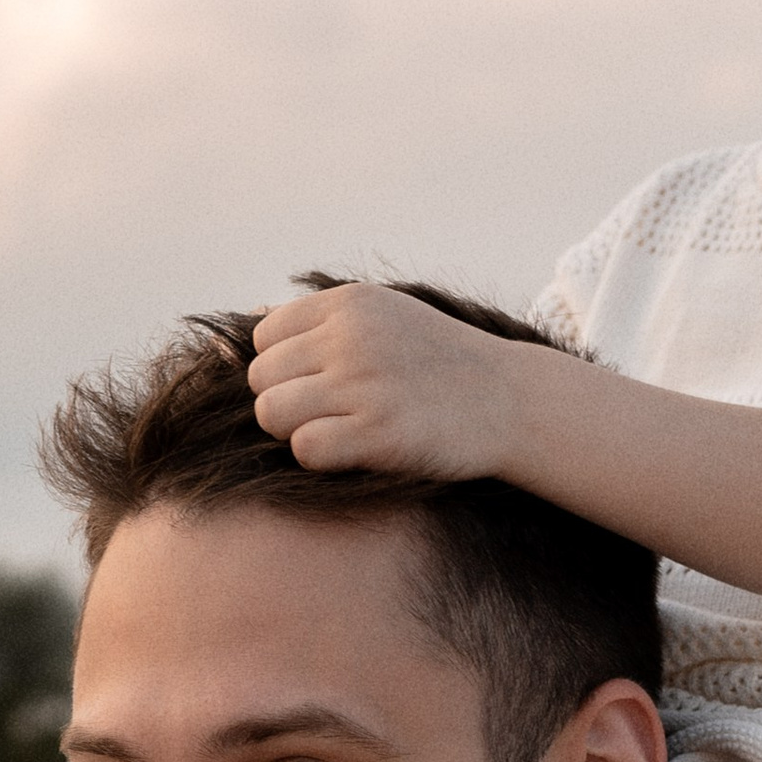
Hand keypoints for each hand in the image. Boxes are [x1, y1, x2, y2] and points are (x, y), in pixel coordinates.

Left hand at [249, 286, 535, 481]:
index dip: (283, 368)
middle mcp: (352, 337)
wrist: (511, 400)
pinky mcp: (380, 433)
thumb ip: (322, 319)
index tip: (320, 385)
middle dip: (285, 401)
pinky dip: (319, 457)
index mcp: (349, 304)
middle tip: (330, 414)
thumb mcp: (386, 315)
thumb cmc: (440, 364)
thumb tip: (249, 316)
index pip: (264, 337)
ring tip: (339, 431)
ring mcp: (365, 384)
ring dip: (297, 431)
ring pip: (271, 413)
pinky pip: (303, 449)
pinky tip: (353, 451)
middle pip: (260, 378)